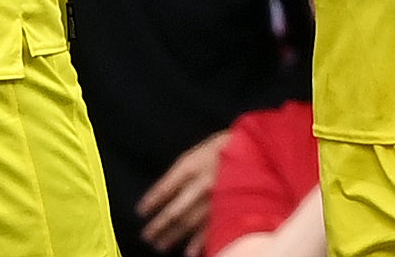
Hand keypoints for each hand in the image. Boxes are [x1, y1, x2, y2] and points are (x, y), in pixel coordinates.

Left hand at [138, 130, 226, 254]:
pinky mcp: (229, 207)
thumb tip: (160, 196)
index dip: (152, 201)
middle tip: (147, 236)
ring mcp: (215, 198)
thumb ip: (178, 174)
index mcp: (191, 167)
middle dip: (159, 225)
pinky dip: (199, 243)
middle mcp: (201, 184)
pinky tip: (189, 253)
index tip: (141, 211)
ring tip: (160, 246)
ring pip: (190, 223)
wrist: (253, 148)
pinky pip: (211, 229)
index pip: (165, 188)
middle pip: (175, 211)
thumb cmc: (220, 150)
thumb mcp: (195, 154)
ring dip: (174, 236)